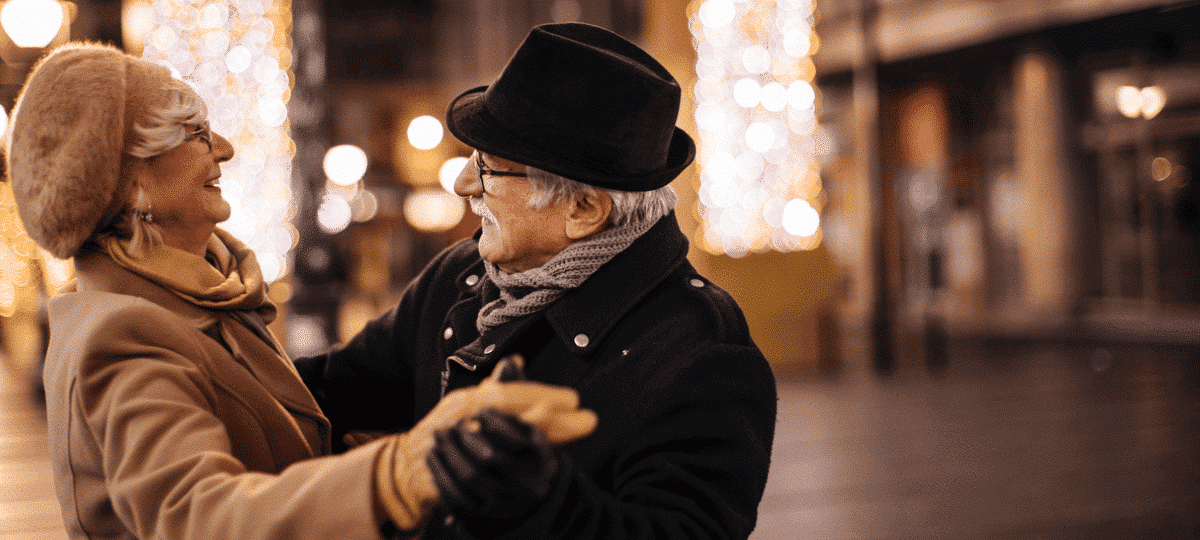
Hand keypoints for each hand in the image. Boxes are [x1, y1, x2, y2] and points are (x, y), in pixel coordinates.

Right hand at [374, 359, 595, 531]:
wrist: (405, 466)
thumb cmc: (445, 433)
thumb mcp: (468, 406)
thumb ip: (495, 387)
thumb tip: (517, 360)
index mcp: (469, 400)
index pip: (511, 392)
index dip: (544, 395)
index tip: (576, 400)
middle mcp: (462, 416)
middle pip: (512, 412)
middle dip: (552, 416)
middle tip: (587, 419)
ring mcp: (456, 443)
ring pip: (502, 438)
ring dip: (538, 437)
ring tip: (570, 434)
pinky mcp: (452, 468)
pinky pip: (487, 466)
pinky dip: (510, 464)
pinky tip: (536, 464)